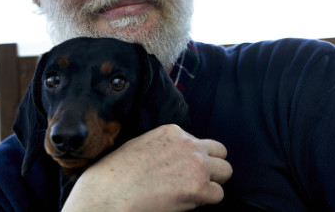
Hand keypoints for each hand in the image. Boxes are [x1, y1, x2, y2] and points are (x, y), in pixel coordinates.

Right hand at [61, 124, 231, 211]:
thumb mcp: (141, 145)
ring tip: (193, 192)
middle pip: (220, 152)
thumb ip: (164, 147)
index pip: (197, 141)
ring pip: (225, 171)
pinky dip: (206, 201)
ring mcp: (196, 165)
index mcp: (172, 131)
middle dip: (212, 166)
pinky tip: (186, 202)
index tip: (181, 169)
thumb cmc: (116, 174)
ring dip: (213, 182)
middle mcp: (188, 144)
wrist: (109, 194)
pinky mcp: (199, 188)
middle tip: (196, 180)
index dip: (192, 158)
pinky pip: (218, 195)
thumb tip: (174, 159)